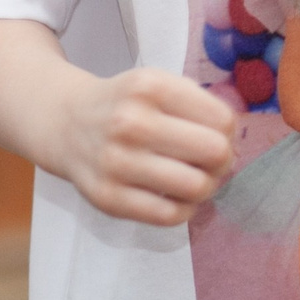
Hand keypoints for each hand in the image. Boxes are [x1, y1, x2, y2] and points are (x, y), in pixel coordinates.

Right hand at [53, 67, 236, 225]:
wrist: (66, 123)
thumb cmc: (126, 105)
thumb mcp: (157, 83)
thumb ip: (199, 104)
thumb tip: (234, 143)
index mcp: (150, 87)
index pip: (222, 119)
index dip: (229, 131)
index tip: (217, 134)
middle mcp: (131, 122)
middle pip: (214, 152)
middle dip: (223, 160)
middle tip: (213, 161)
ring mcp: (117, 162)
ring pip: (196, 187)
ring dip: (206, 187)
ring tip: (196, 178)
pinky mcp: (108, 197)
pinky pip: (169, 215)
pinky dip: (184, 210)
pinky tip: (177, 197)